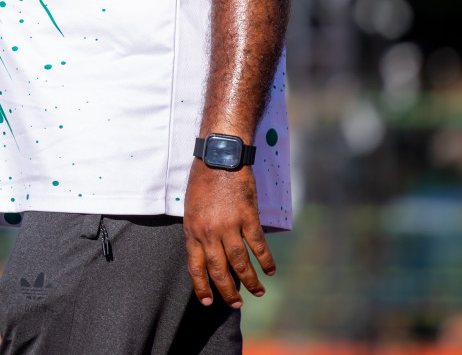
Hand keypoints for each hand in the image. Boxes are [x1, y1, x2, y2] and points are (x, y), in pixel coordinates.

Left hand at [182, 162, 275, 308]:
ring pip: (240, 263)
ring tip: (258, 292)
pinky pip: (257, 245)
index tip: (208, 301)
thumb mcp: (191, 206)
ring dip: (250, 281)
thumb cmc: (204, 179)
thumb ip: (198, 229)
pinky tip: (270, 270)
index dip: (202, 286)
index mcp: (192, 230)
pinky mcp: (247, 217)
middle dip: (227, 291)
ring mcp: (229, 226)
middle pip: (218, 269)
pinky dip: (265, 260)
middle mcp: (209, 232)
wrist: (220, 156)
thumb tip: (206, 251)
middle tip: (236, 304)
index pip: (195, 266)